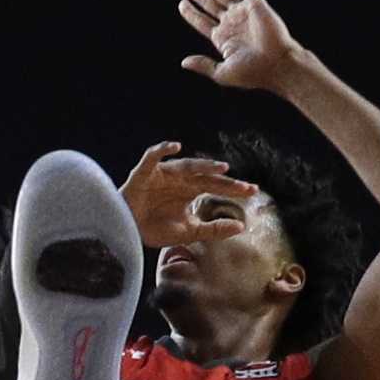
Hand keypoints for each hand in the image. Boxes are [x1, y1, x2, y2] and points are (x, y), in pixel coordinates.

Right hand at [120, 140, 255, 253]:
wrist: (126, 232)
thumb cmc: (155, 229)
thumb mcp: (189, 232)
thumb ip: (214, 229)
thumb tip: (242, 227)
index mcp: (190, 191)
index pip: (217, 187)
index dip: (234, 188)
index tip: (253, 191)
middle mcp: (180, 180)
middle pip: (206, 177)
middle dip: (225, 181)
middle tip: (244, 186)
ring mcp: (163, 174)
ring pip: (186, 166)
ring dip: (204, 166)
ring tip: (222, 168)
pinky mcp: (144, 173)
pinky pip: (153, 157)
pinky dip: (162, 150)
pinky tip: (175, 146)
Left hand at [177, 0, 304, 92]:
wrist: (278, 65)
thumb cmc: (254, 73)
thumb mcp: (223, 72)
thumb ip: (204, 65)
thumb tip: (184, 62)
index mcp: (223, 38)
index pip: (202, 22)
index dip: (191, 13)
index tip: (182, 4)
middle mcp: (231, 23)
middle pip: (209, 4)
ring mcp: (243, 13)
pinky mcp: (256, 4)